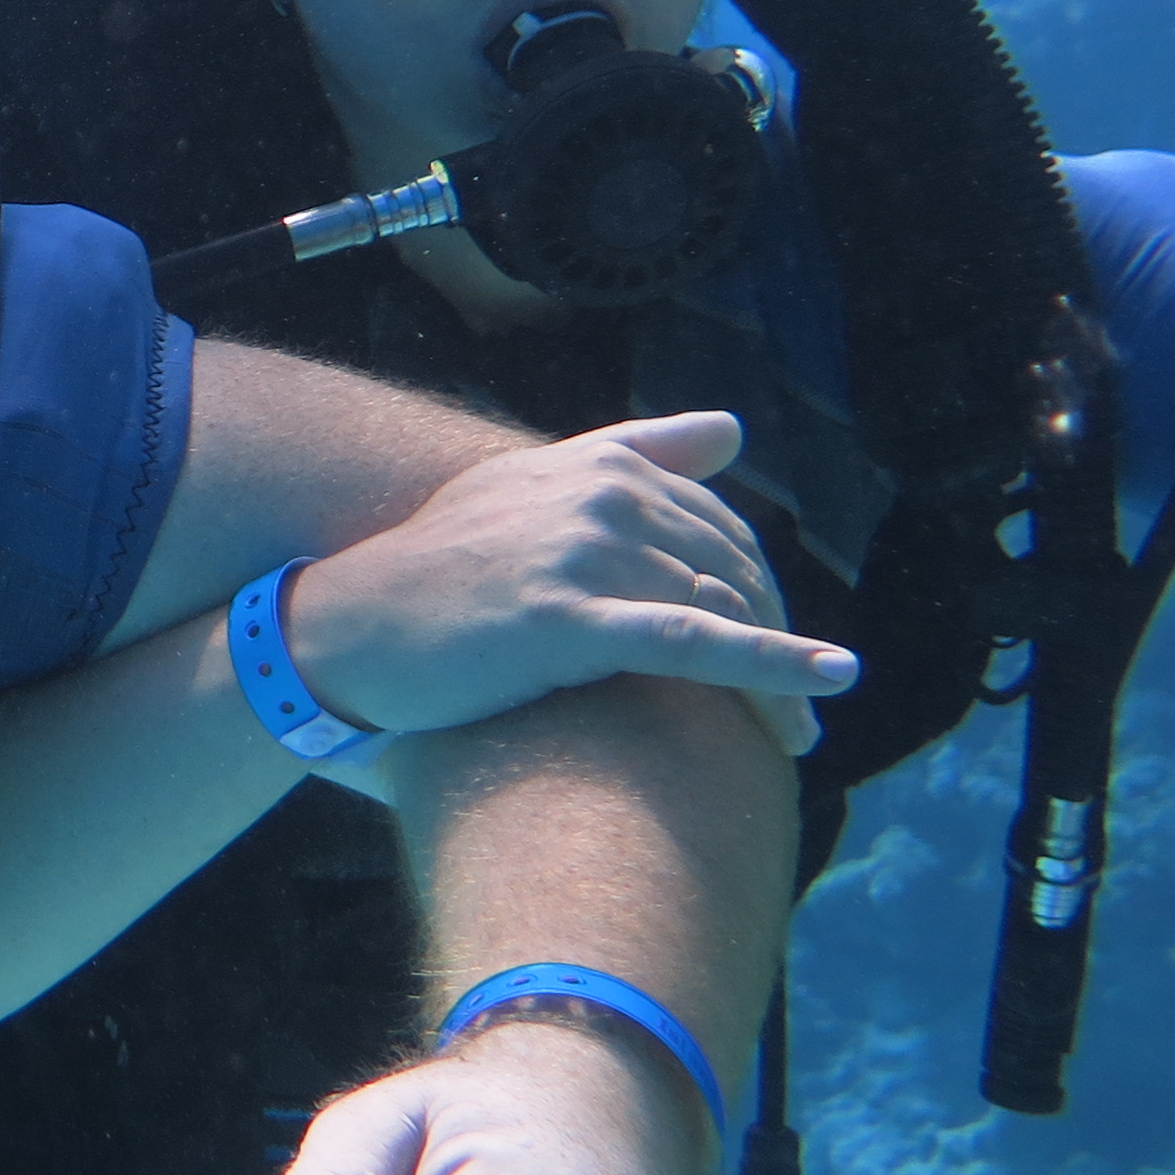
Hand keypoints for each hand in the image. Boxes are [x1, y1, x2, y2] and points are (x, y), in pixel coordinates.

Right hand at [282, 411, 855, 757]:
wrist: (347, 633)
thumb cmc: (439, 572)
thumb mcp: (530, 489)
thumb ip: (635, 452)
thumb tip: (733, 428)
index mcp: (599, 464)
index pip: (719, 525)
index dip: (760, 592)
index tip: (782, 647)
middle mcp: (600, 495)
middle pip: (732, 571)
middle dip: (775, 639)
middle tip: (792, 714)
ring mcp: (584, 554)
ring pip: (721, 614)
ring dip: (777, 684)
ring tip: (795, 746)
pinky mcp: (566, 620)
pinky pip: (693, 645)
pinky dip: (773, 666)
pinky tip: (827, 687)